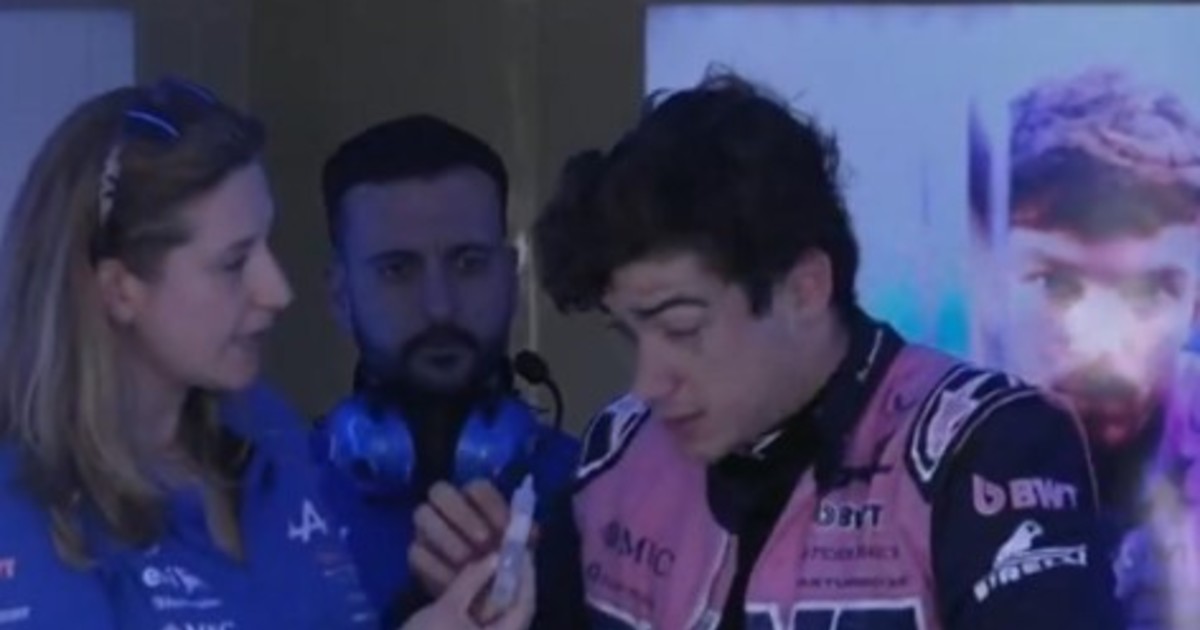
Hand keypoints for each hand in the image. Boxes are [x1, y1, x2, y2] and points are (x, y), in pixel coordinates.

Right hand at [399, 552, 535, 629]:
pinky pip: (488, 624)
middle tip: (506, 554)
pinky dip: (484, 605)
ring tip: (493, 565)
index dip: (526, 576)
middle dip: (512, 582)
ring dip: (497, 592)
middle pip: (515, 612)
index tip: (521, 550)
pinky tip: (477, 587)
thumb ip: (471, 581)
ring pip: (501, 617)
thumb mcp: (447, 608)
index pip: (524, 606)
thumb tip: (495, 557)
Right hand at [410, 480, 538, 597]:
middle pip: (440, 491)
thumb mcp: (520, 551)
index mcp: (475, 498)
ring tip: (468, 565)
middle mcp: (445, 505)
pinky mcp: (415, 554)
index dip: (491, 505)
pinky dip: (436, 567)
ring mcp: (426, 527)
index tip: (506, 529)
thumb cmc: (504, 565)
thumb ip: (523, 538)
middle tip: (483, 541)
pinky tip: (454, 583)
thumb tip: (529, 533)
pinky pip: (416, 552)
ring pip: (423, 515)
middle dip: (463, 515)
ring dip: (447, 539)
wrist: (482, 599)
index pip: (477, 488)